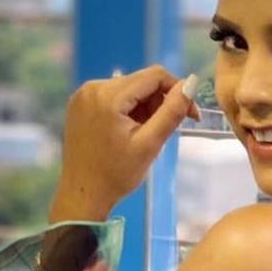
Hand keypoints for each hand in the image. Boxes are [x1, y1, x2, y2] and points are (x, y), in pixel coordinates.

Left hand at [50, 63, 201, 219]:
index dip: (178, 90)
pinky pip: (112, 96)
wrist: (83, 195)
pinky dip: (127, 110)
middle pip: (140, 82)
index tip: (191, 115)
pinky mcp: (79, 104)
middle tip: (161, 133)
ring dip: (143, 108)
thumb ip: (172, 111)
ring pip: (128, 89)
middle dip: (158, 103)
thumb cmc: (117, 175)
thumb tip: (192, 83)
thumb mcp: (150, 144)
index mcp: (109, 96)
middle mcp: (92, 87)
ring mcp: (83, 95)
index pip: (155, 75)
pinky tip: (126, 133)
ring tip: (141, 136)